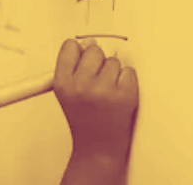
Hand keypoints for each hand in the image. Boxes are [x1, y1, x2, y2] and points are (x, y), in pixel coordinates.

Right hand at [53, 38, 138, 160]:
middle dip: (98, 62)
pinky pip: (129, 72)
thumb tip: (88, 43)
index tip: (82, 56)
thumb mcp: (67, 93)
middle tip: (97, 81)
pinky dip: (127, 81)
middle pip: (94, 50)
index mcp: (63, 83)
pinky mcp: (124, 95)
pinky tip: (119, 95)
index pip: (70, 47)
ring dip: (113, 73)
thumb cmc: (84, 120)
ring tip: (107, 92)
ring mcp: (104, 90)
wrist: (98, 148)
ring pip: (114, 61)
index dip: (79, 51)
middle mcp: (81, 85)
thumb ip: (73, 67)